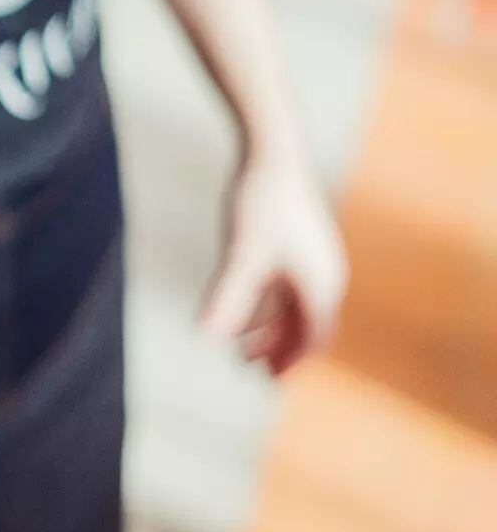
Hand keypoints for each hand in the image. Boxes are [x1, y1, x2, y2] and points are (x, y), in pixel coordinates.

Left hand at [200, 150, 347, 374]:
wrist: (272, 149)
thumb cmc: (259, 201)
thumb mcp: (240, 255)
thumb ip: (226, 299)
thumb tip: (207, 337)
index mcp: (318, 282)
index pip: (311, 336)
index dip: (290, 360)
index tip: (270, 381)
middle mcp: (323, 272)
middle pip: (306, 324)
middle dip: (280, 349)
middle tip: (253, 371)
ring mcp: (312, 255)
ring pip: (296, 304)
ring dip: (272, 327)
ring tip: (242, 345)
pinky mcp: (298, 240)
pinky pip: (288, 284)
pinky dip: (269, 303)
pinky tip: (243, 303)